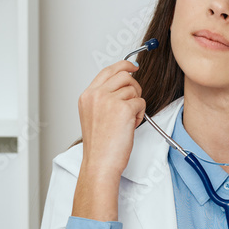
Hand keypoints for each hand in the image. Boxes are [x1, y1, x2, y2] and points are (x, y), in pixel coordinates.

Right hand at [77, 60, 145, 180]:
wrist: (100, 163)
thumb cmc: (99, 146)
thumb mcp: (93, 116)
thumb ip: (104, 98)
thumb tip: (124, 85)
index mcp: (87, 96)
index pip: (108, 71)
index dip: (124, 65)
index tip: (133, 67)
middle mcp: (96, 95)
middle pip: (124, 75)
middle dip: (134, 87)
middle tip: (134, 102)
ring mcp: (109, 100)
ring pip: (134, 90)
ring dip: (136, 104)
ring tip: (128, 120)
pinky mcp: (123, 109)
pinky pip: (141, 102)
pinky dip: (140, 114)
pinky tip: (130, 126)